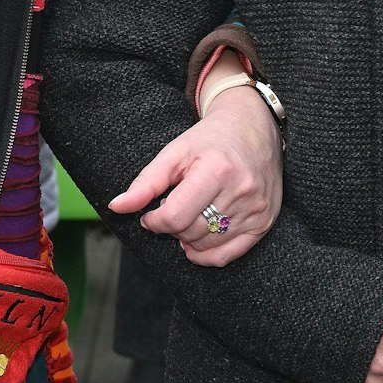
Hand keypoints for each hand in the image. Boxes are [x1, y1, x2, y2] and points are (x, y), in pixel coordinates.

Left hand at [111, 86, 280, 265]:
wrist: (254, 127)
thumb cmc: (209, 139)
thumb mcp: (174, 152)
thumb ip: (146, 181)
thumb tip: (117, 207)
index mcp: (217, 169)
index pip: (175, 216)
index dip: (153, 221)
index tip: (149, 215)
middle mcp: (241, 191)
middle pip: (190, 232)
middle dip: (171, 226)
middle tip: (171, 208)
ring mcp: (257, 209)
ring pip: (207, 245)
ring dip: (188, 238)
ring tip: (187, 215)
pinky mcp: (266, 221)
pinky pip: (229, 254)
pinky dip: (207, 254)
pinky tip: (196, 242)